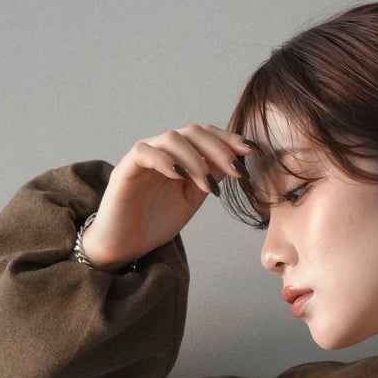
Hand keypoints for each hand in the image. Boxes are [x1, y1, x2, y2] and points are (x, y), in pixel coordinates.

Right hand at [81, 123, 257, 267]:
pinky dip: (165, 160)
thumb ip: (210, 178)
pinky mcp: (126, 168)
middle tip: (236, 169)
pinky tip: (180, 175)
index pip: (206, 136)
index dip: (229, 140)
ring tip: (208, 184)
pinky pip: (145, 152)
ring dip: (195, 159)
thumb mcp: (192, 199)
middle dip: (219, 148)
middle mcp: (163, 150)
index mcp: (181, 156)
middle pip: (193, 132)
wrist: (126, 244)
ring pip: (172, 139)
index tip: (251, 151)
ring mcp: (145, 156)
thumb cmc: (156, 221)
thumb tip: (237, 161)